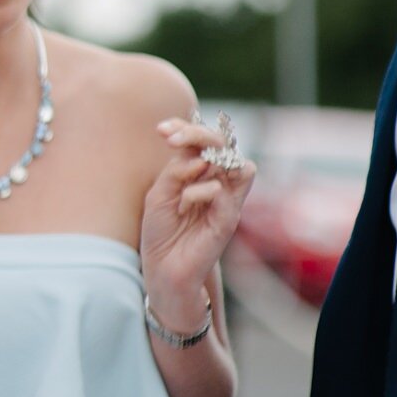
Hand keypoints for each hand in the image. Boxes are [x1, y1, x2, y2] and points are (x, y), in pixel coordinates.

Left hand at [140, 117, 254, 318]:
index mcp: (197, 173)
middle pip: (223, 145)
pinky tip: (185, 204)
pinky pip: (224, 193)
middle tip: (173, 139)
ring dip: (209, 155)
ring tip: (187, 165)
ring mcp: (225, 200)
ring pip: (236, 163)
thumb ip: (176, 171)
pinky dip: (201, 190)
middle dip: (199, 134)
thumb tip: (199, 157)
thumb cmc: (161, 230)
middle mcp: (216, 182)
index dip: (185, 129)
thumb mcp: (160, 194)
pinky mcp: (228, 219)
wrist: (163, 268)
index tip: (162, 129)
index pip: (201, 142)